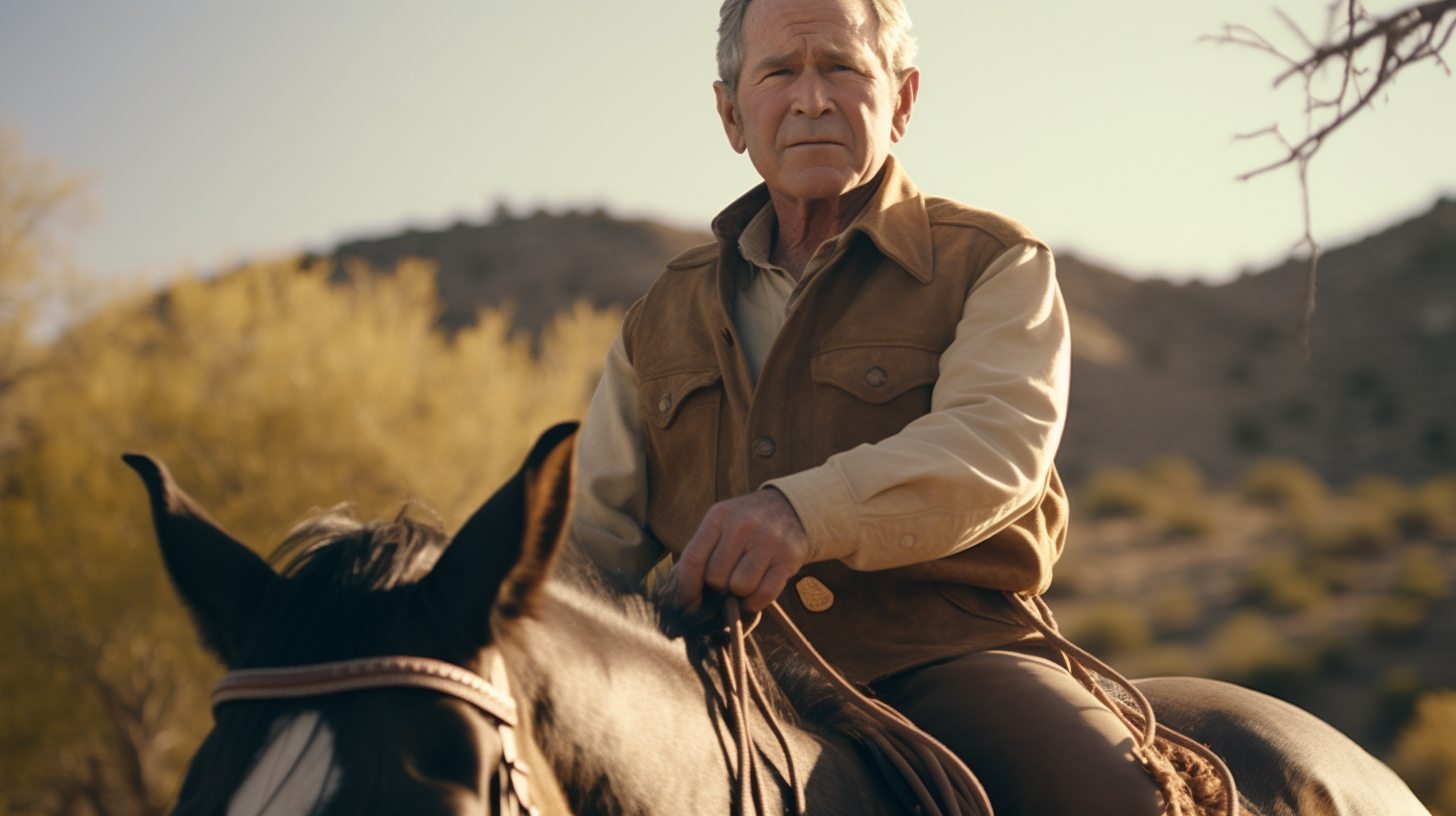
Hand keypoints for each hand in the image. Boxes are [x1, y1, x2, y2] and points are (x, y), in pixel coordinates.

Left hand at [665, 488, 808, 613]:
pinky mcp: (789, 557)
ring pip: (740, 587)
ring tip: (743, 584)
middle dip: (718, 588)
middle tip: (727, 582)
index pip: (693, 559)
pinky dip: (755, 603)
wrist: (789, 507)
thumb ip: (703, 552)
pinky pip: (764, 594)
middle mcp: (743, 524)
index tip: (688, 604)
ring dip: (738, 595)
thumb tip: (684, 597)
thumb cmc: (746, 524)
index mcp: (719, 515)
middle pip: (716, 577)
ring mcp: (769, 540)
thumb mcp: (721, 524)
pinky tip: (754, 594)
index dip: (687, 588)